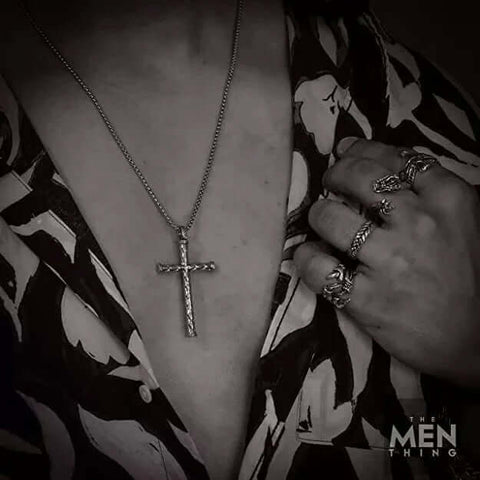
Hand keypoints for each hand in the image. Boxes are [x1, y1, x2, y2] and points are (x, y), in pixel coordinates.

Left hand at [293, 138, 479, 387]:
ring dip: (317, 215)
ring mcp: (391, 262)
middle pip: (357, 178)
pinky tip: (310, 257)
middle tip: (330, 185)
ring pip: (330, 217)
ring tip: (321, 222)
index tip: (346, 152)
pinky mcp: (369, 300)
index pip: (394, 159)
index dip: (361, 151)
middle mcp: (418, 224)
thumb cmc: (471, 277)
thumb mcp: (465, 221)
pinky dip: (306, 258)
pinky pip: (319, 268)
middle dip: (335, 175)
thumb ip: (429, 189)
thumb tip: (374, 157)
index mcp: (448, 200)